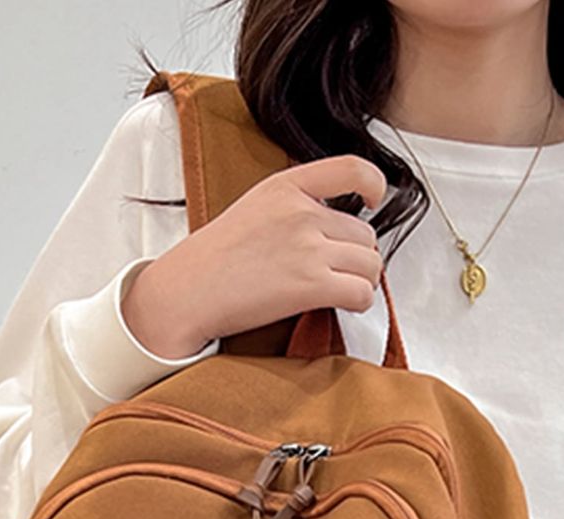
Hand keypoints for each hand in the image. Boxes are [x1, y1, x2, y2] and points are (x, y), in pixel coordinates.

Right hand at [121, 154, 387, 359]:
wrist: (188, 291)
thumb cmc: (216, 259)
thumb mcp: (255, 207)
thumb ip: (297, 204)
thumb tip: (339, 222)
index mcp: (287, 186)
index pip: (353, 169)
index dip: (375, 185)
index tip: (373, 202)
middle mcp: (301, 213)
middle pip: (365, 235)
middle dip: (356, 256)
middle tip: (334, 272)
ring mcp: (308, 248)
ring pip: (370, 265)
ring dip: (361, 281)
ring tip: (336, 290)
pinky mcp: (311, 285)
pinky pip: (362, 293)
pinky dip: (358, 302)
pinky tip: (339, 305)